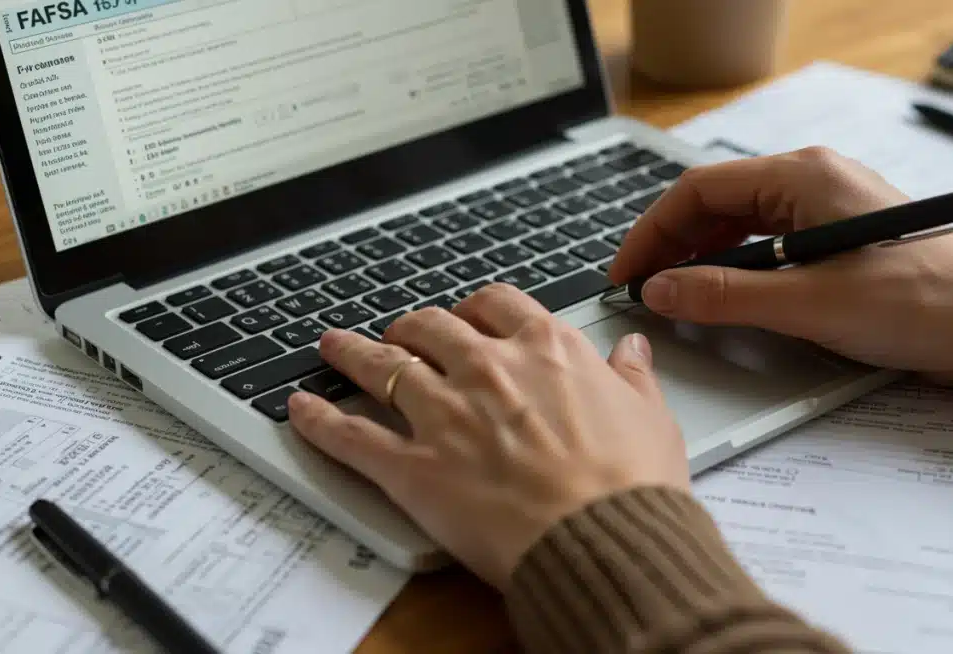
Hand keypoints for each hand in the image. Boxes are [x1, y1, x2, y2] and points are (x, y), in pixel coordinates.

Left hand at [287, 284, 688, 589]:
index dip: (475, 309)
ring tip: (332, 346)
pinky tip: (299, 409)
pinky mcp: (413, 467)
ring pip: (382, 366)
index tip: (468, 318)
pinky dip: (319, 421)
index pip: (496, 304)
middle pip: (431, 328)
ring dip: (352, 353)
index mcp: (546, 349)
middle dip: (412, 328)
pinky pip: (352, 436)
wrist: (605, 541)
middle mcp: (489, 369)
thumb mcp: (652, 417)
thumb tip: (632, 350)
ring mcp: (445, 415)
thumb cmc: (633, 486)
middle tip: (402, 335)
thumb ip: (633, 377)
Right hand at [608, 146, 952, 388]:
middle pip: (716, 203)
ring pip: (741, 223)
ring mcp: (828, 206)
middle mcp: (813, 180)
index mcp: (802, 176)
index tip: (627, 274)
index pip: (698, 191)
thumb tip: (659, 292)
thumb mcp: (806, 303)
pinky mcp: (841, 236)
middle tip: (643, 288)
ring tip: (675, 294)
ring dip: (702, 256)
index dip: (652, 233)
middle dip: (672, 244)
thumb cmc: (918, 302)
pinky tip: (726, 293)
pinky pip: (770, 241)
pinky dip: (737, 265)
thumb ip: (723, 295)